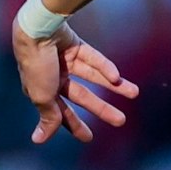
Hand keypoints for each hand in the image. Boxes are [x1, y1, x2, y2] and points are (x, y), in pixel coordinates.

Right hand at [12, 21, 139, 144]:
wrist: (36, 29)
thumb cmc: (35, 66)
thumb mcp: (42, 96)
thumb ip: (48, 116)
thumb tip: (38, 140)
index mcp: (43, 91)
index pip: (61, 112)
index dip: (74, 125)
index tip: (89, 138)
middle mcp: (54, 77)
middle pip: (82, 96)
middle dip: (102, 109)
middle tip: (121, 121)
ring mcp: (66, 60)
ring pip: (94, 76)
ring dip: (114, 86)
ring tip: (135, 93)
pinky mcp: (76, 45)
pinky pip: (94, 59)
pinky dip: (105, 67)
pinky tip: (118, 77)